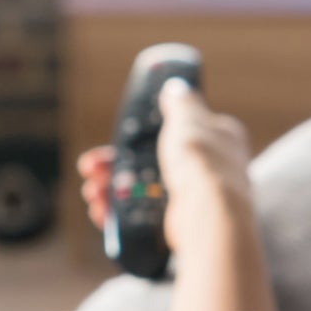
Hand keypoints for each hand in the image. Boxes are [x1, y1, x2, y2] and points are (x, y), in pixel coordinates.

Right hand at [74, 81, 254, 261]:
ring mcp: (193, 197)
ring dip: (113, 188)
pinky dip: (120, 214)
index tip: (123, 134)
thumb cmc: (201, 162)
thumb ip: (181, 104)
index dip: (149, 130)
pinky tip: (101, 209)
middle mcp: (209, 168)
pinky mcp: (179, 222)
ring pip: (144, 190)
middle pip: (153, 161)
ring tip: (92, 191)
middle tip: (92, 166)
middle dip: (118, 163)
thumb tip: (177, 87)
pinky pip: (144, 217)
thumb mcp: (188, 119)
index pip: (181, 128)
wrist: (208, 216)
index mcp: (218, 138)